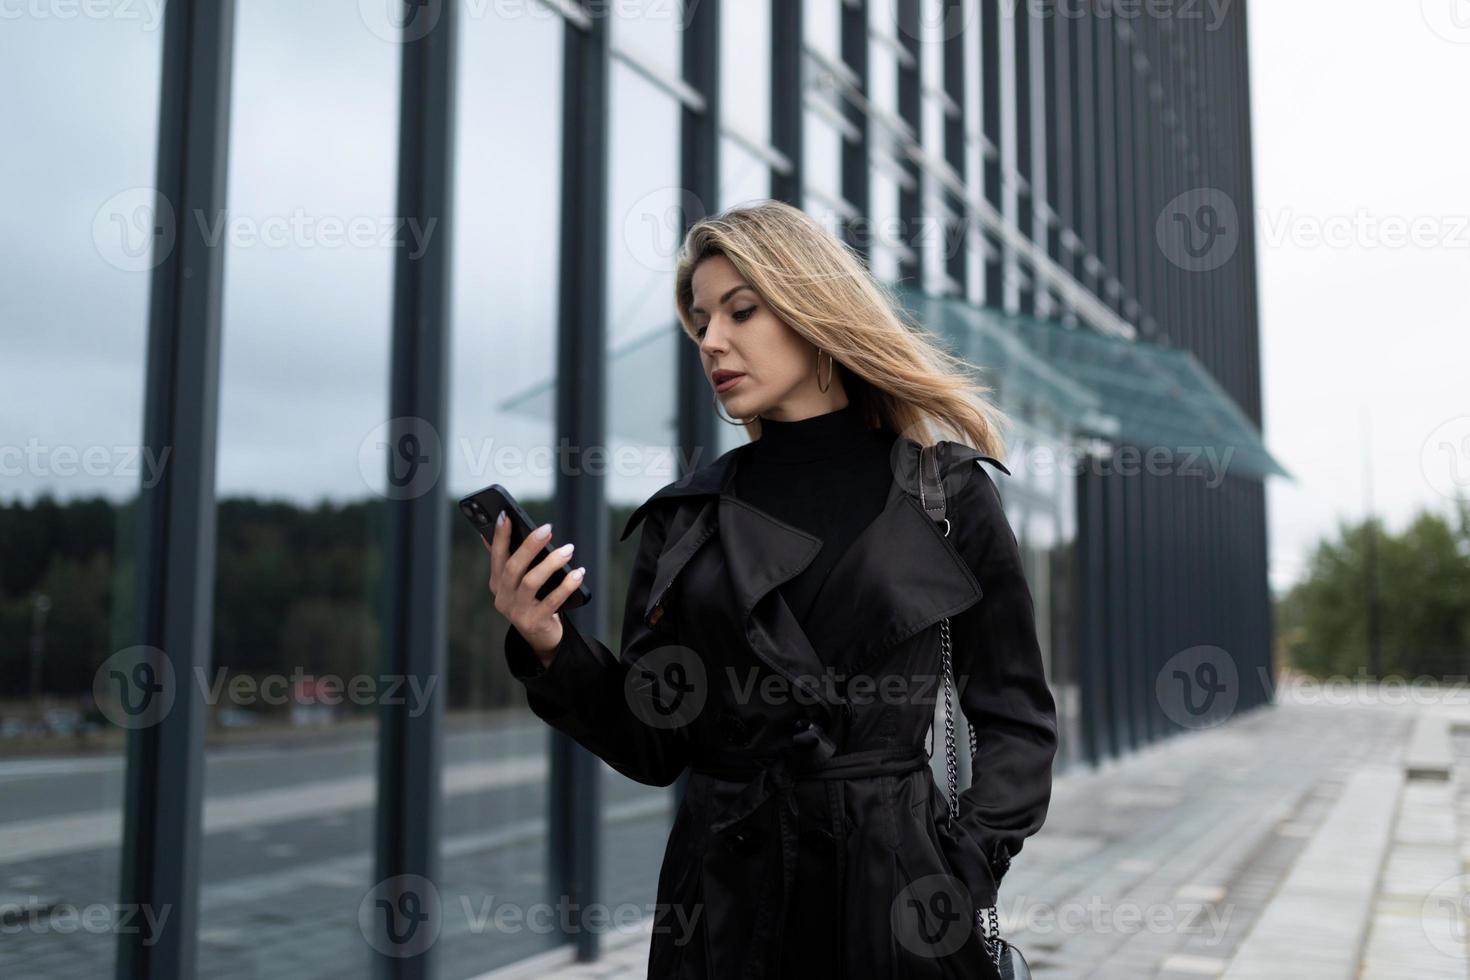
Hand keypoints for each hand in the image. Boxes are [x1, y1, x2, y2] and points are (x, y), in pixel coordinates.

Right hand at [485, 513, 586, 666]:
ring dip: (551, 563)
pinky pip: (552, 601)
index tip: (506, 516)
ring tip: (568, 550)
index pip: (496, 555)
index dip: (500, 536)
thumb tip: (497, 526)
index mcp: (497, 583)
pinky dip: (566, 586)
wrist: (541, 637)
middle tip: (547, 528)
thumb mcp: (518, 582)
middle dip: (530, 545)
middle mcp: (503, 597)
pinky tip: (578, 574)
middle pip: (513, 567)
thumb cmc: (533, 601)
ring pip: (531, 582)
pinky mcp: (534, 623)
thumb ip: (510, 558)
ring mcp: (517, 612)